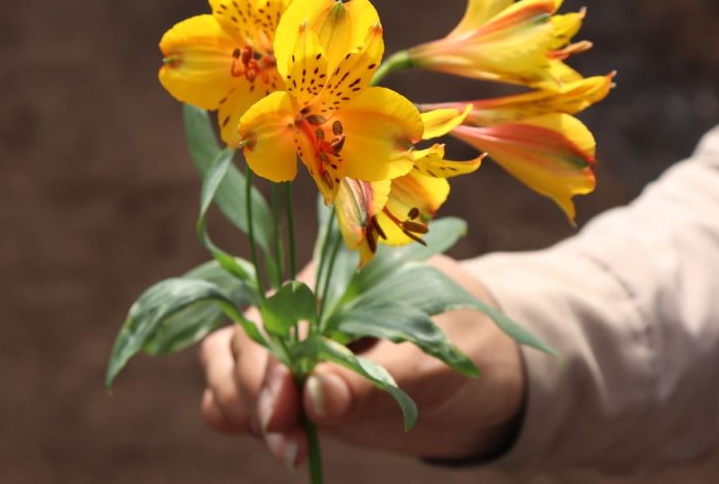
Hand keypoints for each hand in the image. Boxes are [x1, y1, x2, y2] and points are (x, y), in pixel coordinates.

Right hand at [196, 255, 526, 467]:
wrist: (491, 374)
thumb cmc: (474, 347)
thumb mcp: (437, 363)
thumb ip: (375, 380)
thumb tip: (313, 395)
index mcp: (343, 274)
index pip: (281, 311)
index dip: (271, 362)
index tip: (282, 412)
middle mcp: (310, 303)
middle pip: (244, 335)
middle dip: (253, 390)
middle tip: (286, 441)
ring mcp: (298, 342)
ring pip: (227, 359)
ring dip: (238, 401)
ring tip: (284, 444)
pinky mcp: (295, 381)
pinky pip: (239, 390)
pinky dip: (236, 413)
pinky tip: (275, 437)